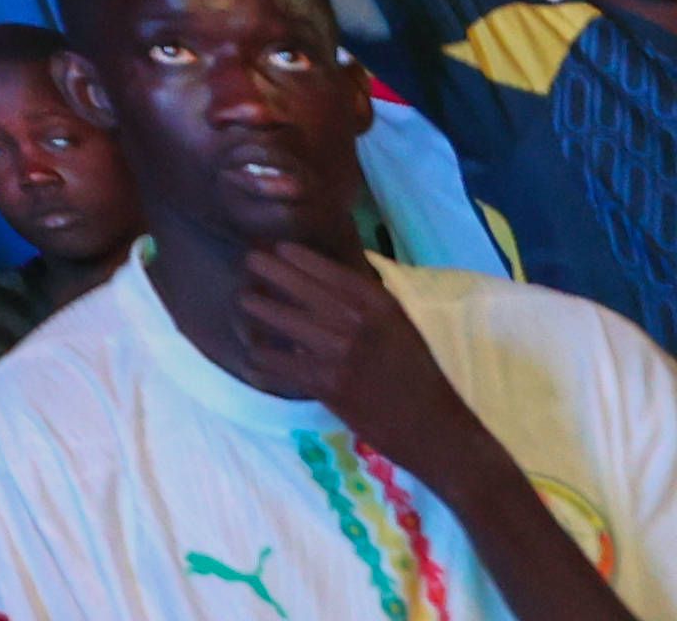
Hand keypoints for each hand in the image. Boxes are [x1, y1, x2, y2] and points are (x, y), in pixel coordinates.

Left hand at [242, 242, 490, 460]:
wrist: (436, 430)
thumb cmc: (418, 378)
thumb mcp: (400, 329)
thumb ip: (365, 307)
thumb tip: (323, 287)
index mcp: (379, 305)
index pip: (327, 269)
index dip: (297, 256)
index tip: (276, 247)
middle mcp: (357, 321)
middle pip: (297, 285)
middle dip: (267, 269)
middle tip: (248, 261)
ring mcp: (339, 351)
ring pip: (280, 318)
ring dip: (257, 307)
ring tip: (243, 301)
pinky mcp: (326, 383)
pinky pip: (279, 362)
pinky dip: (261, 356)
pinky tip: (252, 353)